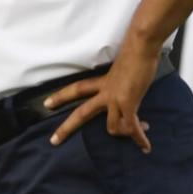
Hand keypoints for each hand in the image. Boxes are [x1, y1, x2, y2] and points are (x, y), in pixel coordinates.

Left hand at [44, 43, 159, 152]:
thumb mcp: (122, 69)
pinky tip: (145, 147)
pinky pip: (131, 127)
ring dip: (124, 133)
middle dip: (66, 128)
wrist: (141, 46)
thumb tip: (128, 89)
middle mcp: (105, 92)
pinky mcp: (128, 104)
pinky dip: (139, 138)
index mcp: (103, 82)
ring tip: (139, 132)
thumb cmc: (136, 52)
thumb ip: (121, 81)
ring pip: (111, 127)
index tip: (47, 103)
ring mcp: (115, 99)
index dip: (61, 96)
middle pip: (81, 113)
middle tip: (53, 141)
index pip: (77, 89)